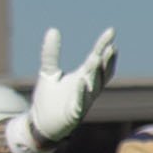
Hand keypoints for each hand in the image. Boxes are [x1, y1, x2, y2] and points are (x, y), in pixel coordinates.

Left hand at [10, 26, 114, 152]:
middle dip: (105, 60)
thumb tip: (53, 29)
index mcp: (84, 77)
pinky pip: (79, 103)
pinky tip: (81, 81)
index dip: (104, 45)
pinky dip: (81, 93)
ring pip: (93, 86)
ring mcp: (83, 101)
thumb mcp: (49, 71)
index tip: (111, 31)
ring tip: (95, 58)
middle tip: (109, 46)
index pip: (98, 59)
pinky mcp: (73, 114)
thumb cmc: (49, 98)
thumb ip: (51, 53)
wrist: (41, 123)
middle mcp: (88, 88)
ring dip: (95, 73)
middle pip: (100, 71)